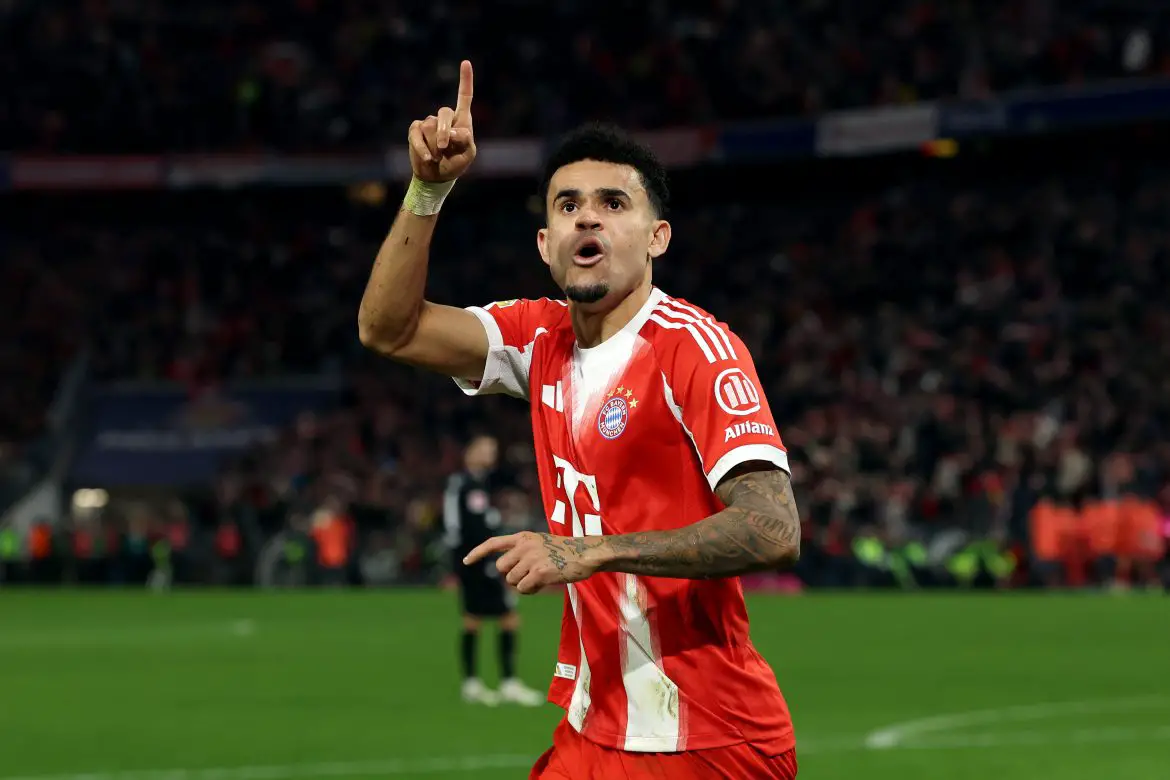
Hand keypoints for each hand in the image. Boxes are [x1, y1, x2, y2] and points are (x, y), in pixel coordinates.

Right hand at [408, 60, 475, 181]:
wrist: (437, 176)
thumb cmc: (455, 163)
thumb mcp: (467, 155)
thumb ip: (464, 141)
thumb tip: (450, 131)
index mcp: (462, 120)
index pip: (464, 97)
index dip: (465, 80)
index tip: (466, 62)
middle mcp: (445, 118)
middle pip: (444, 112)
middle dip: (444, 132)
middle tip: (445, 148)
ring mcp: (428, 122)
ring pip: (429, 126)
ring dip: (435, 146)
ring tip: (438, 157)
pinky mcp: (415, 130)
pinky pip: (417, 134)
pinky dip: (422, 148)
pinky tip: (428, 158)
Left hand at [464, 531, 603, 594]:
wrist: (586, 554)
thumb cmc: (565, 552)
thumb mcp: (541, 544)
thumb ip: (522, 552)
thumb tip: (506, 572)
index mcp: (523, 537)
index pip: (493, 543)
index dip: (477, 553)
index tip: (465, 562)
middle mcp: (524, 546)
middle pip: (501, 569)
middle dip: (512, 576)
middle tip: (530, 574)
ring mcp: (532, 559)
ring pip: (512, 581)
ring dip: (523, 585)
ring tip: (540, 578)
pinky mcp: (540, 572)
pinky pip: (524, 589)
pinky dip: (531, 590)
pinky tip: (544, 584)